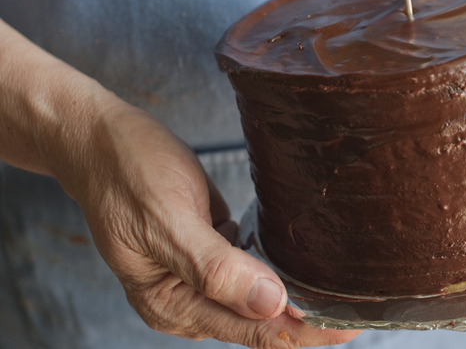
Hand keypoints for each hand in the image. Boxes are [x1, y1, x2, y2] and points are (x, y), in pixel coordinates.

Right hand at [58, 103, 360, 347]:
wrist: (98, 139)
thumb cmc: (127, 173)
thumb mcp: (168, 219)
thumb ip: (215, 267)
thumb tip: (272, 306)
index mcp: (173, 304)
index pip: (253, 332)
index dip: (304, 334)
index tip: (349, 328)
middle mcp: (186, 301)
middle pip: (259, 324)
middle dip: (309, 324)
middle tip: (363, 313)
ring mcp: (196, 279)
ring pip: (257, 303)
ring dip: (297, 304)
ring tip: (344, 298)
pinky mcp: (206, 254)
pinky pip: (249, 275)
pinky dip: (278, 277)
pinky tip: (307, 272)